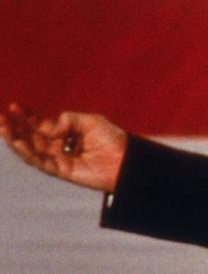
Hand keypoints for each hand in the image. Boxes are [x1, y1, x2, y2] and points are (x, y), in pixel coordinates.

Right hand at [0, 102, 126, 192]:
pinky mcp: (60, 170)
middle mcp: (58, 146)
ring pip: (31, 150)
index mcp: (64, 133)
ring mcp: (58, 159)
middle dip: (14, 128)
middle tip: (1, 118)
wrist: (126, 158)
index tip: (14, 106)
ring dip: (16, 139)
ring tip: (3, 128)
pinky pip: (40, 162)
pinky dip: (28, 152)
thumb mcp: (89, 121)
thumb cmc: (112, 138)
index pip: (40, 124)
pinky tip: (19, 142)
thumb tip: (48, 128)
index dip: (27, 116)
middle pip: (31, 137)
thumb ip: (67, 120)